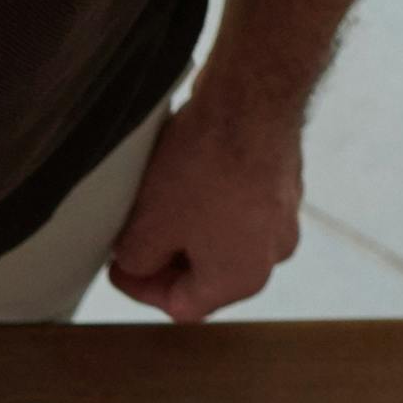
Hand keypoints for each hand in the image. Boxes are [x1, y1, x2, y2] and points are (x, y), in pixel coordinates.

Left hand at [100, 90, 303, 324]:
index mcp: (242, 279)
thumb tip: (136, 262)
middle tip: (132, 234)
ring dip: (187, 225)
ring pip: (222, 235)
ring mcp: (284, 214)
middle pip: (206, 273)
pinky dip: (211, 197)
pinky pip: (239, 202)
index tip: (117, 264)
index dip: (139, 288)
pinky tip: (187, 172)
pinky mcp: (284, 178)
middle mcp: (273, 253)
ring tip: (156, 200)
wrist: (250, 97)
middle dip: (166, 257)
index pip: (182, 305)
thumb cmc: (203, 167)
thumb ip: (137, 262)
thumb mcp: (148, 228)